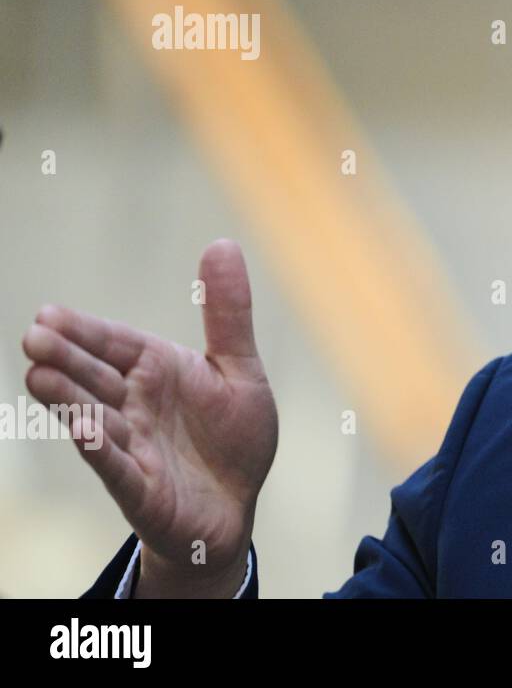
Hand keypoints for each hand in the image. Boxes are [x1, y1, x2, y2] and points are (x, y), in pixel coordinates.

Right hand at [23, 239, 277, 596]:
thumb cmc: (231, 436)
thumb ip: (228, 313)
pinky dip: (103, 450)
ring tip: (39, 375)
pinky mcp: (142, 490)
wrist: (235, 508)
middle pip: (97, 377)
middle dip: (67, 358)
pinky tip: (85, 430)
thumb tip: (222, 242)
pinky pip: (120, 468)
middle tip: (34, 336)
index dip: (86, 331)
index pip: (117, 344)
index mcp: (158, 371)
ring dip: (71, 400)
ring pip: (99, 419)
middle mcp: (137, 406)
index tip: (48, 313)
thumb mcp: (239, 369)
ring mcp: (135, 448)